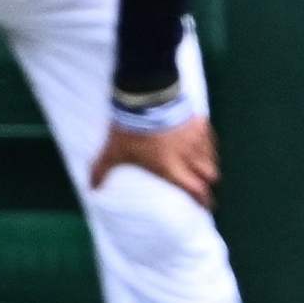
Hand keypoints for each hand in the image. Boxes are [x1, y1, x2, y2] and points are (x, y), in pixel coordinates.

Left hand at [88, 115, 217, 207]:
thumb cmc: (130, 127)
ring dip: (208, 164)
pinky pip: (210, 139)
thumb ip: (102, 169)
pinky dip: (207, 145)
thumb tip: (91, 188)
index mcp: (170, 168)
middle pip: (210, 175)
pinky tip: (200, 145)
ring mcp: (195, 138)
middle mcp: (188, 156)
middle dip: (207, 182)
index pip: (196, 190)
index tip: (207, 206)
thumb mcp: (114, 150)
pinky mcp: (199, 122)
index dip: (204, 201)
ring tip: (202, 166)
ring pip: (212, 158)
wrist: (144, 96)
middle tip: (203, 185)